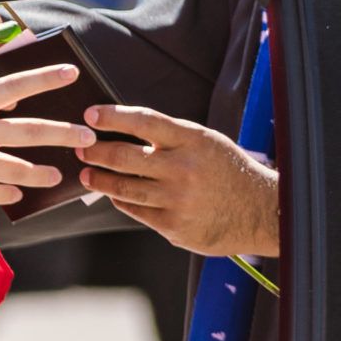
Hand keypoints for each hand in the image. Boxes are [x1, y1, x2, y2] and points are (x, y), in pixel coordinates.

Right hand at [0, 63, 94, 207]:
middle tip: (88, 137)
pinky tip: (17, 195)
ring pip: (18, 169)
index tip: (72, 72)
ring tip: (58, 176)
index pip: (16, 85)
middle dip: (63, 134)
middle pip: (31, 131)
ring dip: (41, 174)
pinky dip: (7, 194)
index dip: (45, 78)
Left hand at [79, 105, 280, 258]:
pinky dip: (122, 201)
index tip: (90, 114)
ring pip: (125, 188)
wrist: (260, 210)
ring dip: (101, 180)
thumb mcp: (206, 141)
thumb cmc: (228, 170)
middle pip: (125, 157)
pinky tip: (114, 194)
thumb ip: (170, 137)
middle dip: (96, 151)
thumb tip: (125, 133)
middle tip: (81, 148)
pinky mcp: (175, 227)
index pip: (144, 121)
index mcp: (192, 140)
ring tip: (87, 174)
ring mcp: (178, 200)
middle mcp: (183, 168)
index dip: (113, 116)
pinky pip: (137, 212)